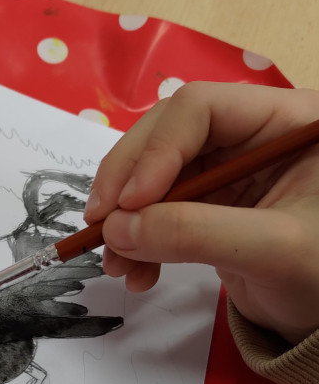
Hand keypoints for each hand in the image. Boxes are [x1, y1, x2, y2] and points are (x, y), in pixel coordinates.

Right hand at [84, 81, 318, 344]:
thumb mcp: (272, 249)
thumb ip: (196, 232)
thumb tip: (117, 228)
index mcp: (283, 121)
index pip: (200, 109)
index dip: (155, 152)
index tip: (127, 205)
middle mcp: (250, 136)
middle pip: (166, 137)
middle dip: (127, 184)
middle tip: (99, 226)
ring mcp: (227, 172)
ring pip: (153, 178)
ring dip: (126, 220)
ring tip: (116, 265)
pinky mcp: (209, 207)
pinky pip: (157, 213)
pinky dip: (139, 243)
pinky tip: (136, 274)